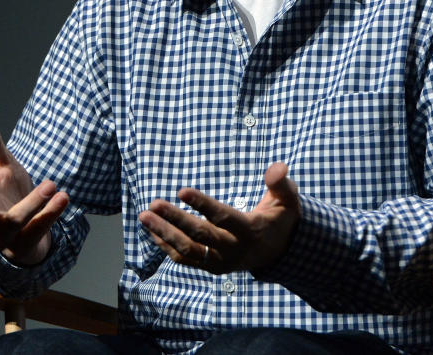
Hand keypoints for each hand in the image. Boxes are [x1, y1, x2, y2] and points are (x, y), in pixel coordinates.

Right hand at [0, 112, 68, 265]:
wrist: (27, 234)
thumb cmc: (9, 195)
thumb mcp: (2, 168)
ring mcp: (5, 236)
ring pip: (16, 220)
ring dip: (33, 203)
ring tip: (51, 185)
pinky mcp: (25, 245)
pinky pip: (38, 229)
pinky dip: (51, 214)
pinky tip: (63, 198)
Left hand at [138, 162, 299, 273]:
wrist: (280, 253)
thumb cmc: (281, 218)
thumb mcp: (288, 200)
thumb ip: (281, 184)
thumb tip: (277, 166)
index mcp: (250, 231)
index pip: (223, 217)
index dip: (202, 204)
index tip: (181, 190)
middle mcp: (234, 250)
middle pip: (199, 236)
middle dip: (174, 219)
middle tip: (153, 204)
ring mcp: (221, 262)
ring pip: (187, 250)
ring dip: (163, 234)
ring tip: (144, 216)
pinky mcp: (211, 266)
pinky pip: (185, 259)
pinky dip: (166, 245)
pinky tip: (152, 230)